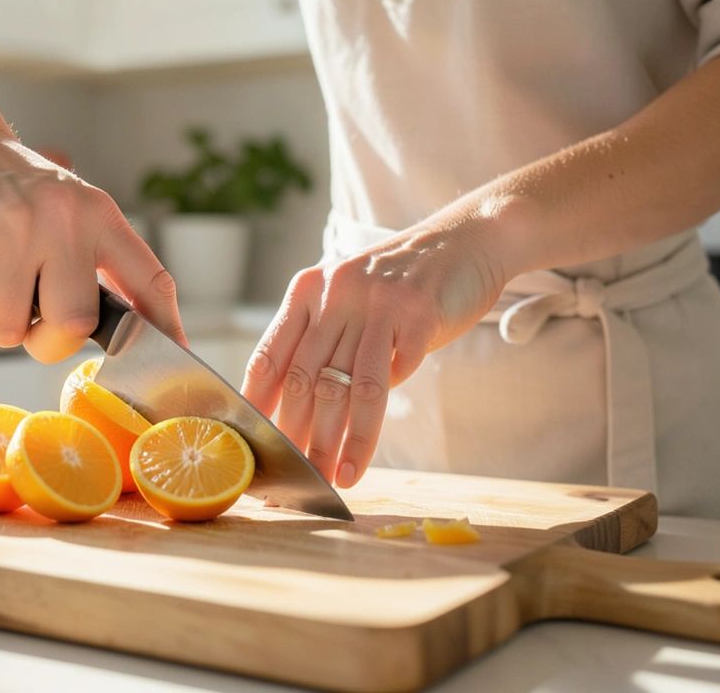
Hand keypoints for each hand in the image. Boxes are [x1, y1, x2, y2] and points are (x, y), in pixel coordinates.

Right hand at [0, 118, 184, 362]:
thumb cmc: (10, 189)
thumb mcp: (68, 208)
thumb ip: (93, 261)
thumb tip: (118, 330)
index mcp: (98, 214)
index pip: (148, 278)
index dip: (164, 324)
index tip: (174, 355)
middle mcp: (62, 218)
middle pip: (72, 324)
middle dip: (47, 339)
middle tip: (32, 316)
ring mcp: (12, 227)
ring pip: (9, 328)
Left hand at [241, 216, 507, 487]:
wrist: (465, 240)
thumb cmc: (398, 283)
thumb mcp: (346, 299)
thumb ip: (317, 342)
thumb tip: (287, 411)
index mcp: (307, 291)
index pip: (269, 357)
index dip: (258, 407)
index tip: (254, 446)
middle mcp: (337, 293)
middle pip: (308, 380)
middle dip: (298, 437)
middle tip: (295, 478)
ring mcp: (378, 301)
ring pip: (351, 387)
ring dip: (341, 441)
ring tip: (335, 477)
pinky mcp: (419, 312)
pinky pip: (398, 372)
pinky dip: (387, 406)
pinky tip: (374, 438)